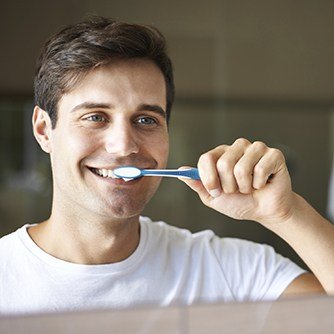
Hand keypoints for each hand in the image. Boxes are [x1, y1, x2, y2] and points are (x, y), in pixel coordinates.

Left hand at [180, 138, 294, 226]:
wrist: (264, 211)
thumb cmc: (240, 202)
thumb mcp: (213, 197)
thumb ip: (198, 184)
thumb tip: (181, 171)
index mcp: (221, 154)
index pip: (206, 158)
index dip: (209, 178)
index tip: (215, 191)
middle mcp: (237, 147)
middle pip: (223, 163)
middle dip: (229, 186)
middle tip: (237, 190)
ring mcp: (255, 148)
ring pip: (241, 167)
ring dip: (244, 186)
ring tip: (250, 187)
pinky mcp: (273, 154)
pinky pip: (260, 169)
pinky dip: (260, 183)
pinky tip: (262, 183)